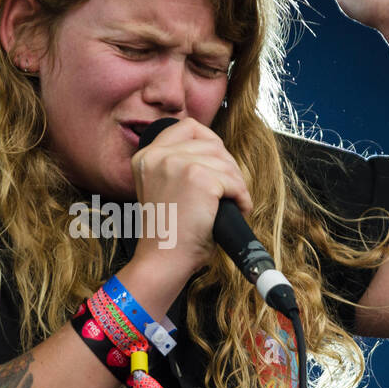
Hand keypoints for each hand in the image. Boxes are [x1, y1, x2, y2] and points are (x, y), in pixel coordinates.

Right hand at [129, 117, 252, 280]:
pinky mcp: (199, 178)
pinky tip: (237, 210)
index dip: (210, 142)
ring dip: (236, 184)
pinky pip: (235, 181)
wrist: (163, 260)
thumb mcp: (162, 189)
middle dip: (228, 167)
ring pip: (226, 162)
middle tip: (229, 191)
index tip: (218, 163)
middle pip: (212, 143)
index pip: (187, 127)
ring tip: (232, 203)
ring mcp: (178, 164)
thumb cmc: (168, 234)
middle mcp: (158, 155)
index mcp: (146, 156)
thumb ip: (177, 166)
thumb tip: (217, 154)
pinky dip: (242, 197)